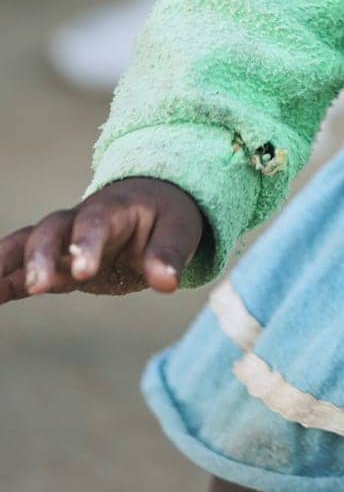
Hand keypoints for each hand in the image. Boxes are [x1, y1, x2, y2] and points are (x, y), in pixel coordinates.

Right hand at [0, 179, 205, 304]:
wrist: (150, 205)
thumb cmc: (166, 217)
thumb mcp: (179, 229)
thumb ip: (170, 254)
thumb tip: (167, 282)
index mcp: (113, 209)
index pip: (95, 222)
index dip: (86, 244)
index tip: (83, 272)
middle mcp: (78, 220)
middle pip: (51, 232)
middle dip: (41, 257)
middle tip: (39, 286)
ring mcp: (62, 241)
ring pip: (26, 246)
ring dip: (4, 264)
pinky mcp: (54, 264)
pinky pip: (20, 271)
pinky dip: (1, 282)